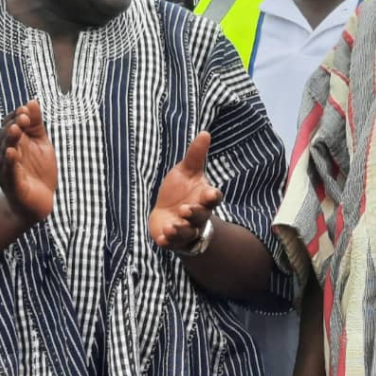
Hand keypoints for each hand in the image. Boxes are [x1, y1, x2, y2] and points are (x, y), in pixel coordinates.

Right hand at [0, 101, 56, 223]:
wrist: (38, 203)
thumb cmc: (38, 171)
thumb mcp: (41, 144)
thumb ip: (36, 125)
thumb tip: (32, 101)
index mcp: (14, 144)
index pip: (10, 126)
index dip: (17, 117)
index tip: (26, 109)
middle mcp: (6, 155)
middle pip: (6, 137)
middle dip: (14, 126)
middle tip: (23, 117)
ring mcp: (8, 170)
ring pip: (5, 153)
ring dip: (10, 140)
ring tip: (16, 129)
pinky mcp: (13, 185)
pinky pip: (10, 172)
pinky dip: (10, 162)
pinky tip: (12, 153)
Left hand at [149, 132, 223, 251]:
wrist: (168, 214)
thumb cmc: (180, 191)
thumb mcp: (186, 172)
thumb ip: (195, 156)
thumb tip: (205, 132)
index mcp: (203, 198)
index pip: (213, 199)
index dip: (212, 197)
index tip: (210, 193)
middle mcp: (197, 216)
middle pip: (201, 216)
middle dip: (194, 213)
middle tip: (185, 209)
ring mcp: (186, 229)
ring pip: (187, 232)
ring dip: (180, 230)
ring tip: (171, 227)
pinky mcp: (172, 239)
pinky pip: (173, 243)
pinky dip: (168, 242)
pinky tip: (162, 239)